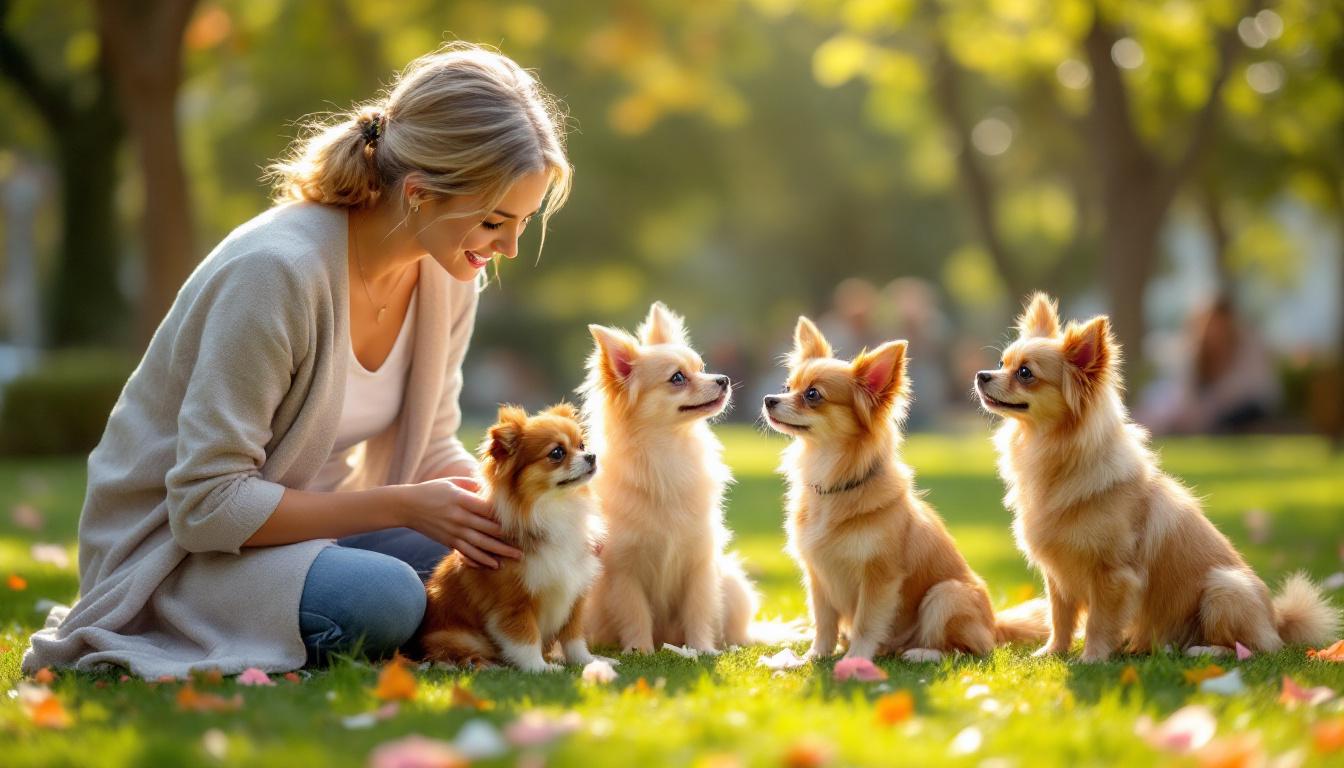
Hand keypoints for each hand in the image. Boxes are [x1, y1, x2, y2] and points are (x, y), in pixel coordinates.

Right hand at [396, 477, 521, 567]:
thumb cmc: (432, 490)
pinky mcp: (448, 541)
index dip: (504, 517)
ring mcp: (454, 531)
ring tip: (515, 558)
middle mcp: (459, 517)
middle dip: (508, 540)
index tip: (521, 523)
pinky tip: (492, 565)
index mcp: (462, 500)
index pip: (488, 510)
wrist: (407, 506)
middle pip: (488, 530)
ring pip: (480, 545)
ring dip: (499, 553)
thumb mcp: (453, 482)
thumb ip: (473, 485)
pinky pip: (466, 553)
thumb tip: (493, 487)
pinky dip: (479, 560)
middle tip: (526, 546)